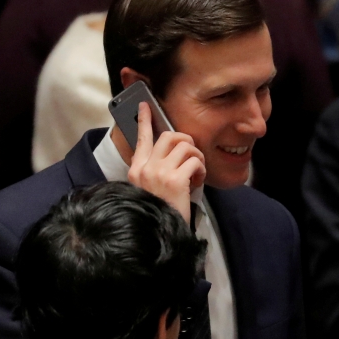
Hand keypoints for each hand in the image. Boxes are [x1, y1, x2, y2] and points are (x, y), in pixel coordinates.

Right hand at [127, 102, 205, 224]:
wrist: (159, 233)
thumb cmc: (159, 211)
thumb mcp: (150, 188)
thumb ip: (155, 170)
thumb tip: (172, 153)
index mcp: (136, 169)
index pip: (141, 138)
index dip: (144, 120)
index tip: (145, 106)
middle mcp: (145, 168)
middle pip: (169, 136)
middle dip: (186, 141)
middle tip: (192, 155)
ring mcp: (158, 172)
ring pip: (185, 146)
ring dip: (197, 157)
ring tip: (196, 173)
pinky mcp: (174, 179)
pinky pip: (195, 161)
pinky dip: (201, 169)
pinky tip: (198, 182)